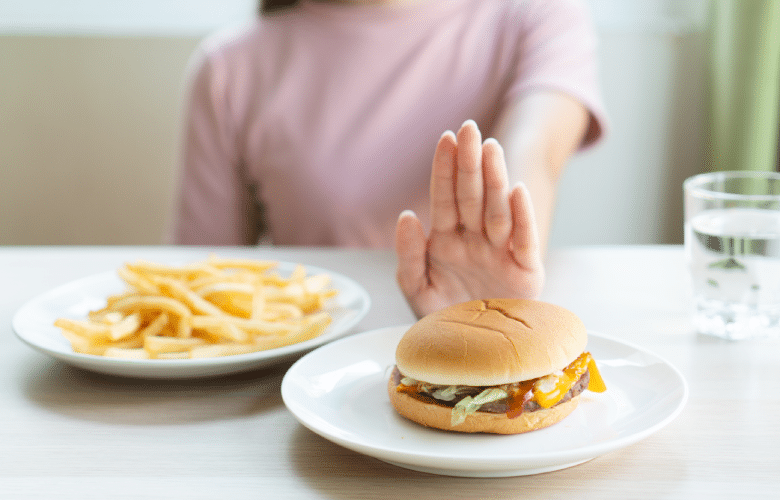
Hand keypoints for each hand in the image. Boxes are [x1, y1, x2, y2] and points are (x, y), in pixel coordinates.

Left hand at [395, 120, 543, 317]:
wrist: (475, 357)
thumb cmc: (444, 321)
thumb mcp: (416, 290)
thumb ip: (408, 255)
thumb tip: (406, 215)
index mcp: (446, 240)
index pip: (445, 197)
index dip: (445, 169)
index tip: (445, 138)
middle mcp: (474, 239)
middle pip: (472, 195)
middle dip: (469, 162)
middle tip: (468, 128)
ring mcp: (500, 252)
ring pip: (497, 209)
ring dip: (495, 180)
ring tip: (490, 150)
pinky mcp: (525, 270)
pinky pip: (523, 239)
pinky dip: (521, 217)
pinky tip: (516, 191)